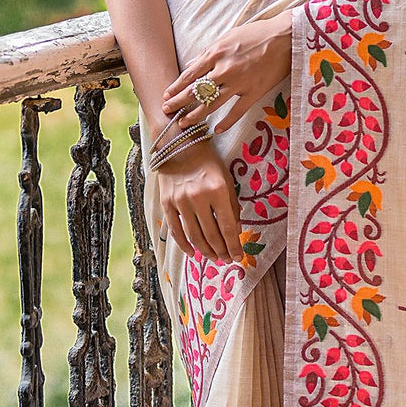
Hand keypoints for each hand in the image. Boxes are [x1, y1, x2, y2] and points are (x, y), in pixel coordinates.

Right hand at [157, 139, 240, 263]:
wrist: (179, 146)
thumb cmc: (208, 163)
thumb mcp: (227, 179)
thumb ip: (232, 206)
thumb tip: (236, 232)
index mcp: (218, 190)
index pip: (228, 227)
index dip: (233, 245)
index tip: (238, 257)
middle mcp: (199, 197)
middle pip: (212, 235)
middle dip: (221, 251)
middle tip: (226, 260)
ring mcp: (181, 201)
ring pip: (194, 236)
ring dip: (205, 251)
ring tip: (213, 257)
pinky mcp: (167, 203)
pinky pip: (176, 230)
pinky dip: (184, 245)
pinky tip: (192, 252)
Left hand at [161, 13, 292, 128]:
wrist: (286, 37)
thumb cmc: (257, 33)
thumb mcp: (228, 37)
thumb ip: (208, 53)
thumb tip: (191, 65)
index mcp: (216, 54)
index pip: (189, 75)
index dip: (176, 87)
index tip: (166, 95)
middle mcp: (224, 70)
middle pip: (195, 91)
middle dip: (179, 102)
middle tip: (167, 111)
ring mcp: (239, 83)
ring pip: (211, 104)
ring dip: (195, 115)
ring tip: (184, 123)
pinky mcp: (254, 92)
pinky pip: (236, 112)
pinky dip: (226, 122)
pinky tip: (216, 129)